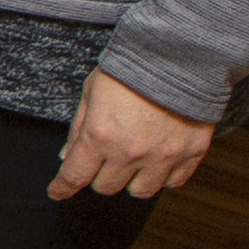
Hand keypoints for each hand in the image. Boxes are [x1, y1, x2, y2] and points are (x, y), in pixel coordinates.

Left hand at [52, 68, 214, 201]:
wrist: (177, 56)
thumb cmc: (130, 70)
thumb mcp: (90, 93)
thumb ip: (78, 129)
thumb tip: (68, 158)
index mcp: (100, 136)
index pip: (75, 176)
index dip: (62, 188)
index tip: (57, 192)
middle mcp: (130, 152)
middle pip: (106, 187)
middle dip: (98, 175)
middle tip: (102, 159)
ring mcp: (163, 156)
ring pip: (141, 191)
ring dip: (131, 180)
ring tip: (132, 161)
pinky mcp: (191, 154)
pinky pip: (174, 182)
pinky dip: (163, 176)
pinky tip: (157, 161)